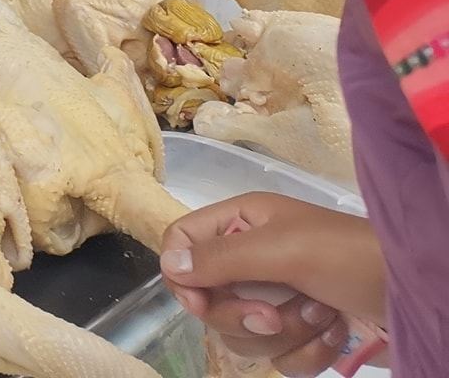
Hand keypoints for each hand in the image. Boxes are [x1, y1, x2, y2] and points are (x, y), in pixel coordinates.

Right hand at [160, 194, 386, 371]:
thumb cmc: (348, 256)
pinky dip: (308, 353)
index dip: (184, 277)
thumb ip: (223, 257)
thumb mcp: (282, 249)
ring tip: (322, 314)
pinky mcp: (301, 333)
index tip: (203, 302)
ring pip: (243, 336)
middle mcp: (252, 261)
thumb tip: (169, 266)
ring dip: (285, 333)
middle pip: (208, 301)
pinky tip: (335, 333)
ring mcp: (276, 299)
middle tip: (277, 315)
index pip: (182, 245)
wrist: (415, 290)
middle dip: (245, 316)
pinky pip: (279, 359)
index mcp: (241, 225)